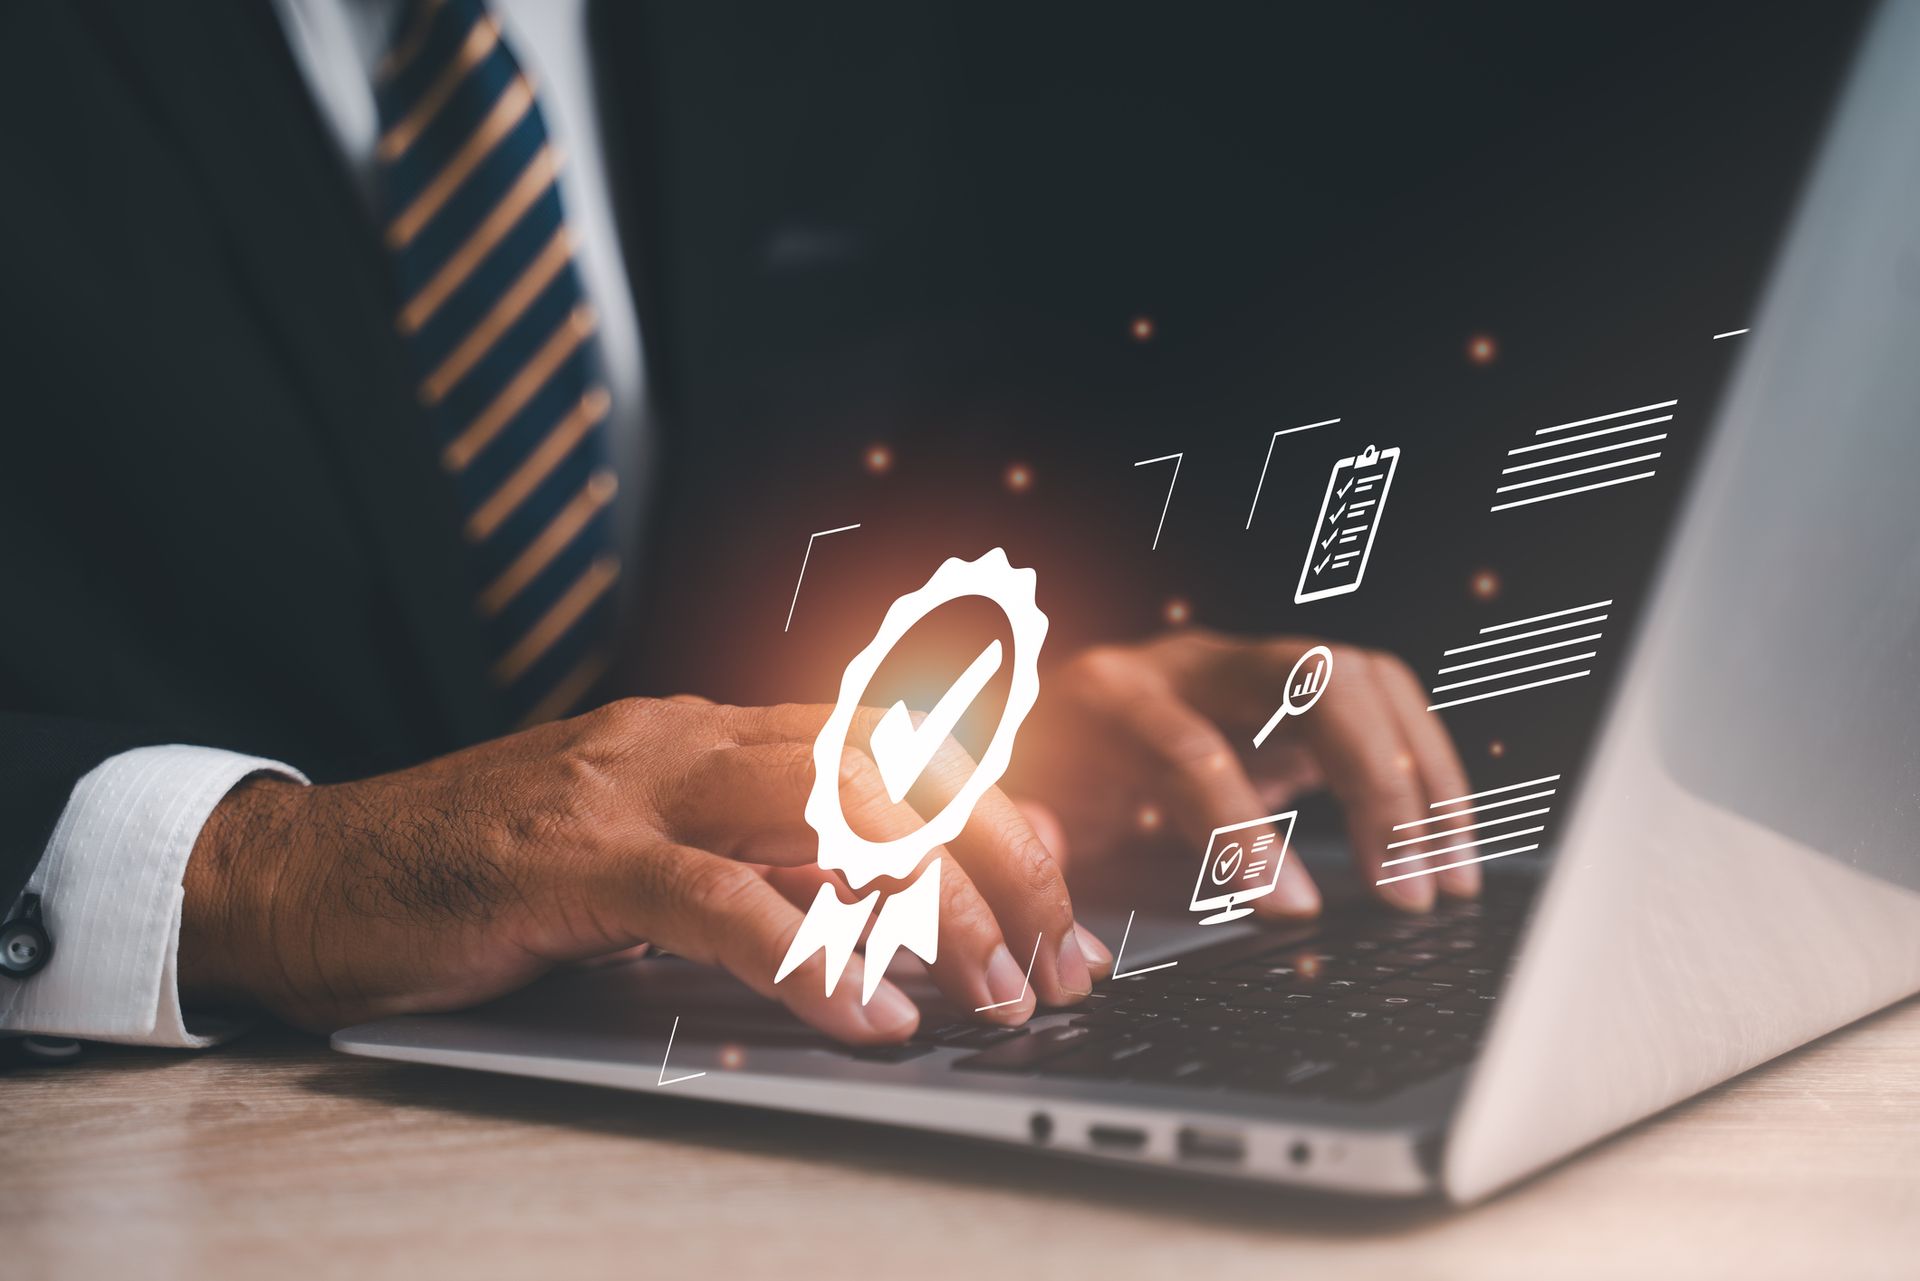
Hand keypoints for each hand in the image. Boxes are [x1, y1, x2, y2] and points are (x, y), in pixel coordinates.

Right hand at [180, 698, 1111, 1043]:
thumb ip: (753, 863)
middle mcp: (687, 741)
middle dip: (1001, 854)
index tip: (1059, 902)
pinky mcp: (569, 859)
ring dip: (934, 903)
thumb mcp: (645, 860)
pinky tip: (867, 1017)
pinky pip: (718, 897)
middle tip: (1058, 958)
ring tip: (994, 992)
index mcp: (711, 738)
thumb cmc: (479, 879)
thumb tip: (890, 910)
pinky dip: (809, 956)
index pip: (894, 743)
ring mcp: (630, 789)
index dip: (996, 814)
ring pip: (830, 804)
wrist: (307, 875)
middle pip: (893, 760)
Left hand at [1013, 629, 1474, 912]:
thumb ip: (1042, 868)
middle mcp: (1186, 664)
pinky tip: (1440, 849)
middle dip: (1370, 780)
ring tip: (1443, 881)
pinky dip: (1425, 773)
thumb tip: (1073, 944)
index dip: (1242, 833)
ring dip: (1419, 776)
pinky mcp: (1295, 695)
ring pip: (1361, 677)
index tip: (1294, 910)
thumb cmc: (1033, 789)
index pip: (1190, 749)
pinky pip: (1383, 705)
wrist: (1039, 732)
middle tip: (1403, 889)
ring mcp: (1249, 668)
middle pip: (1307, 674)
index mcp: (1106, 697)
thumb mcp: (1018, 829)